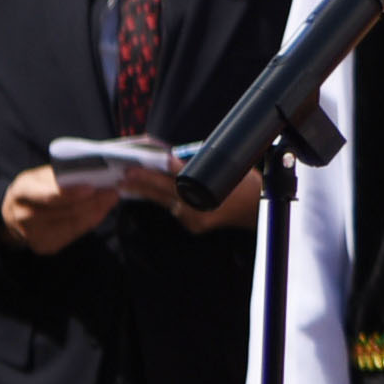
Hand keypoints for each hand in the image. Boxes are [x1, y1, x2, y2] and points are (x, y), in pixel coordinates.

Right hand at [1, 165, 121, 251]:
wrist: (11, 215)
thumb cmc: (31, 190)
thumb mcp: (37, 176)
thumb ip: (59, 175)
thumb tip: (92, 172)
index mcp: (22, 192)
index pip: (50, 196)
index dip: (72, 194)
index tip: (93, 188)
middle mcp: (25, 216)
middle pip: (67, 211)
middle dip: (94, 201)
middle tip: (113, 191)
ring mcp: (35, 235)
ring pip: (75, 224)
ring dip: (97, 211)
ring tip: (111, 199)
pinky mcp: (45, 246)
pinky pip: (74, 234)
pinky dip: (90, 221)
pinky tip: (101, 212)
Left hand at [116, 159, 266, 236]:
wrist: (259, 210)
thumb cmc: (243, 183)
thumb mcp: (223, 164)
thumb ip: (196, 162)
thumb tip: (171, 158)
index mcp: (206, 185)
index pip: (174, 173)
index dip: (153, 168)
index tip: (136, 164)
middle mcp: (198, 202)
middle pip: (163, 189)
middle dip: (142, 181)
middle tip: (124, 174)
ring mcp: (194, 216)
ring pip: (164, 200)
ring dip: (146, 191)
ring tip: (127, 184)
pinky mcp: (193, 225)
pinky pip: (174, 209)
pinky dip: (165, 201)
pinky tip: (149, 194)